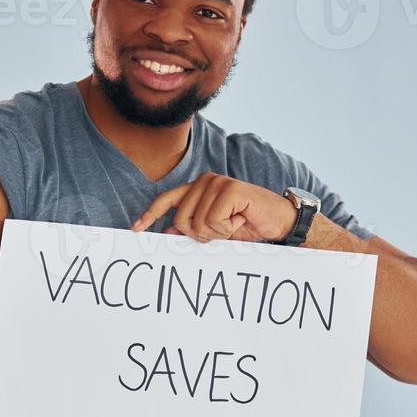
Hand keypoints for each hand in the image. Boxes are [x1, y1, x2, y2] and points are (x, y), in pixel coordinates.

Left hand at [131, 172, 296, 242]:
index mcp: (197, 189)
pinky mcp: (229, 188)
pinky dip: (228, 229)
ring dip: (217, 234)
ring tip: (234, 224)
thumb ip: (192, 228)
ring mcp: (217, 182)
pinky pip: (214, 221)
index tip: (137, 229)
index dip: (150, 214)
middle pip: (181, 220)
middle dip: (199, 235)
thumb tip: (167, 233)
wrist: (279, 222)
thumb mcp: (215, 230)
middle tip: (223, 230)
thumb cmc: (247, 225)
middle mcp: (204, 181)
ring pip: (197, 223)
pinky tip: (241, 219)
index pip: (167, 200)